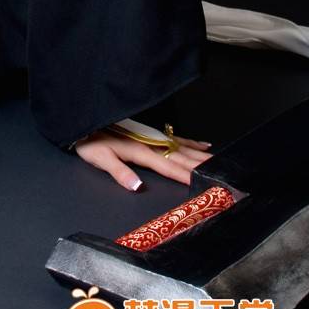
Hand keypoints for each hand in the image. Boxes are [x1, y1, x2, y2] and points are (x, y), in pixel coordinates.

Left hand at [73, 130, 212, 190]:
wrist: (85, 121)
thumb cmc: (90, 142)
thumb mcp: (100, 159)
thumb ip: (119, 173)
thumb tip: (138, 187)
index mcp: (140, 151)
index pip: (169, 167)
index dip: (187, 176)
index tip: (206, 182)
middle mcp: (150, 143)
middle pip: (181, 156)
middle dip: (201, 165)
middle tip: (224, 173)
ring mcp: (152, 137)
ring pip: (182, 147)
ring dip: (200, 154)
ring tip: (219, 161)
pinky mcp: (149, 134)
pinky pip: (175, 138)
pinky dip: (190, 141)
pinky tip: (203, 144)